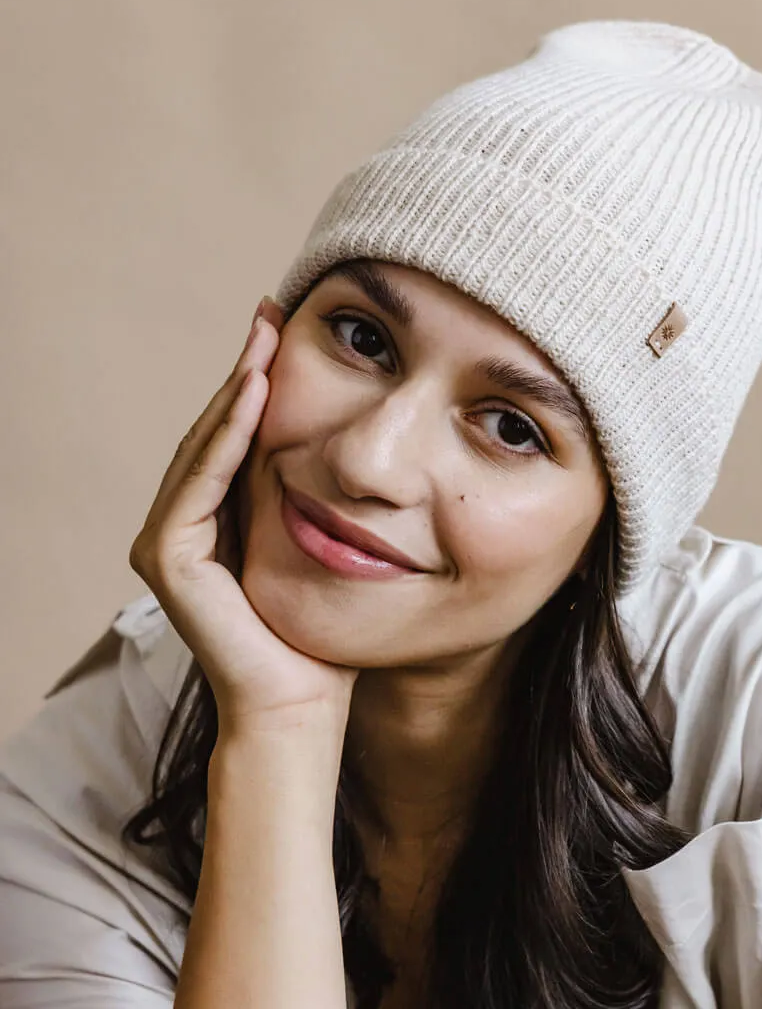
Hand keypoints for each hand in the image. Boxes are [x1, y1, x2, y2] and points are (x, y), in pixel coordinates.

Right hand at [129, 297, 358, 739]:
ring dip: (235, 390)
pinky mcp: (167, 558)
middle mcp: (185, 524)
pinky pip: (199, 483)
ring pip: (205, 447)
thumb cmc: (324, 631)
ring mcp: (168, 540)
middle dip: (246, 371)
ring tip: (265, 337)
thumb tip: (343, 434)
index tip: (287, 329)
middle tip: (273, 312)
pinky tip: (254, 391)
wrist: (307, 700)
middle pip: (218, 431)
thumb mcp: (322, 539)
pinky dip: (226, 436)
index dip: (260, 382)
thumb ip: (309, 491)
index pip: (238, 436)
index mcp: (219, 519)